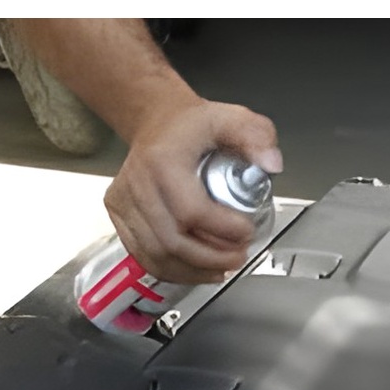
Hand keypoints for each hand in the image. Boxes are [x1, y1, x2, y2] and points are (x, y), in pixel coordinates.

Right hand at [104, 96, 282, 283]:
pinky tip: (197, 271)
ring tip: (222, 267)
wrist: (156, 122)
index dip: (223, 230)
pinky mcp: (118, 215)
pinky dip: (174, 271)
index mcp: (162, 161)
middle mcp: (137, 183)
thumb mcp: (231, 118)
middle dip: (211, 258)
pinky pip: (144, 256)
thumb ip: (257, 136)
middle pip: (173, 241)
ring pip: (158, 255)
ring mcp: (123, 202)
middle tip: (239, 257)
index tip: (247, 232)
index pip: (191, 211)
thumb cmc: (193, 126)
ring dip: (194, 271)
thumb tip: (271, 164)